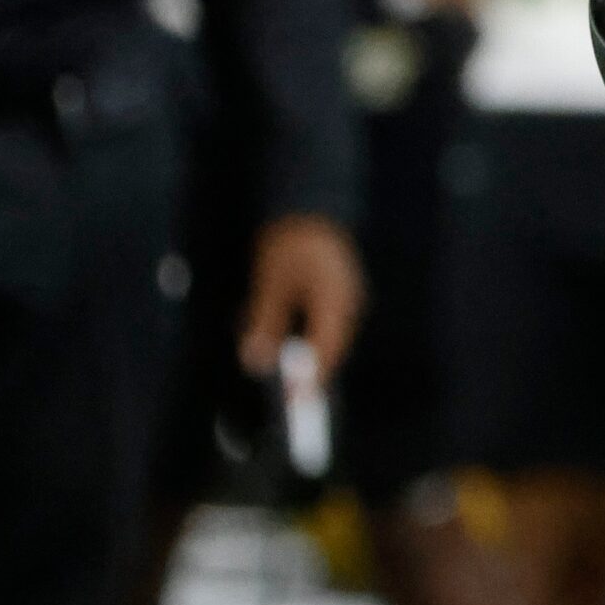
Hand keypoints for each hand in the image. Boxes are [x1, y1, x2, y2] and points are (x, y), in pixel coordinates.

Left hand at [242, 214, 364, 382]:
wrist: (309, 203)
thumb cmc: (292, 241)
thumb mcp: (271, 282)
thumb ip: (266, 322)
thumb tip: (257, 360)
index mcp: (336, 304)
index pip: (326, 353)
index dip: (311, 380)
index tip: (296, 401)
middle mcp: (347, 304)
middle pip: (329, 348)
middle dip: (305, 368)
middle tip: (284, 387)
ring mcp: (344, 297)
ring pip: (323, 335)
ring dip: (301, 349)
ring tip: (274, 353)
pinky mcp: (335, 289)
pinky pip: (320, 320)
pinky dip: (302, 331)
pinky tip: (279, 328)